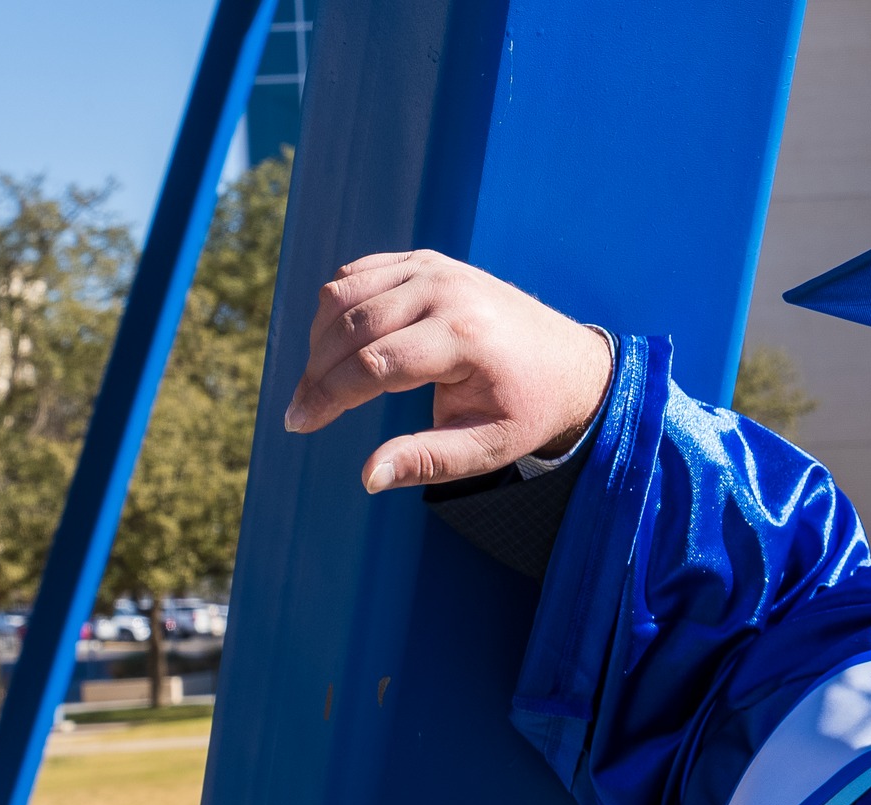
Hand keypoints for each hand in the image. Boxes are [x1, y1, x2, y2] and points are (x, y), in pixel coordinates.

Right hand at [284, 250, 612, 492]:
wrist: (571, 363)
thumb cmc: (529, 410)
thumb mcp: (490, 448)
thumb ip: (430, 461)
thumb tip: (368, 477)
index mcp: (464, 337)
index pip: (373, 364)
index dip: (328, 397)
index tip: (300, 424)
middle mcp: (446, 292)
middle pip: (352, 327)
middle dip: (315, 373)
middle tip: (299, 412)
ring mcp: (435, 269)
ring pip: (346, 293)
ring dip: (320, 339)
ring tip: (318, 384)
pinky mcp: (426, 261)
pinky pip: (359, 274)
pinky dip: (337, 308)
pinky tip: (336, 346)